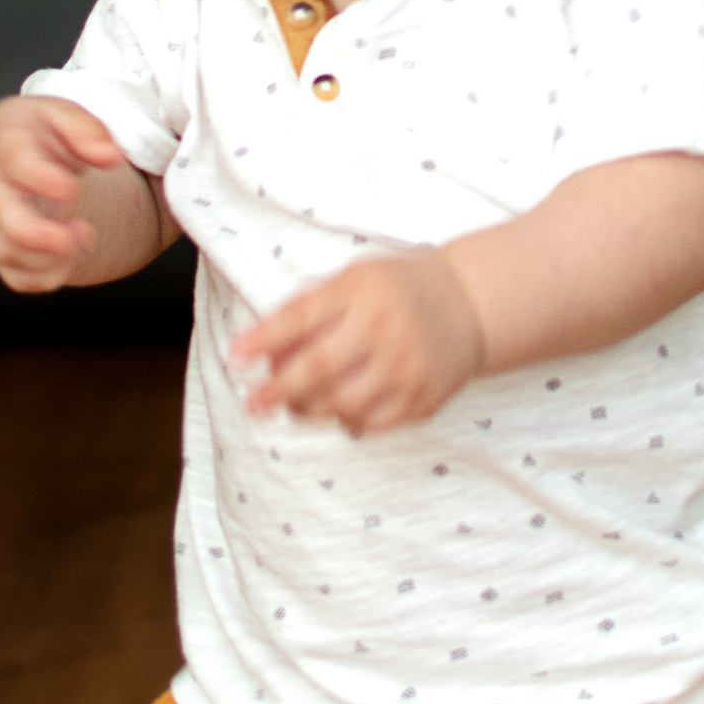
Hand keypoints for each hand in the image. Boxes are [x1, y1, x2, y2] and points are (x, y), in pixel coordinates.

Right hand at [0, 95, 129, 290]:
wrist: (8, 150)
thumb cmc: (38, 134)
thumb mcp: (62, 115)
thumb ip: (87, 131)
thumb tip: (111, 156)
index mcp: (5, 144)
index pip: (14, 162)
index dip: (40, 178)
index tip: (71, 186)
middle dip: (37, 233)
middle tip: (82, 234)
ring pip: (6, 251)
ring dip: (50, 256)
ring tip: (84, 235)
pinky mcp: (1, 247)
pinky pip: (16, 277)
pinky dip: (45, 277)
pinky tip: (69, 258)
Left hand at [230, 253, 486, 436]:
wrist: (469, 304)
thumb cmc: (396, 289)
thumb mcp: (352, 280)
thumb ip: (305, 307)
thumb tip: (250, 345)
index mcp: (363, 293)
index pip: (301, 318)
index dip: (263, 339)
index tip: (235, 357)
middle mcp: (385, 330)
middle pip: (318, 369)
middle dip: (277, 389)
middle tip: (253, 402)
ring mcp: (407, 368)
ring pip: (341, 404)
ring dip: (307, 410)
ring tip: (293, 406)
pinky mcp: (423, 398)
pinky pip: (371, 423)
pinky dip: (345, 421)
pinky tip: (336, 410)